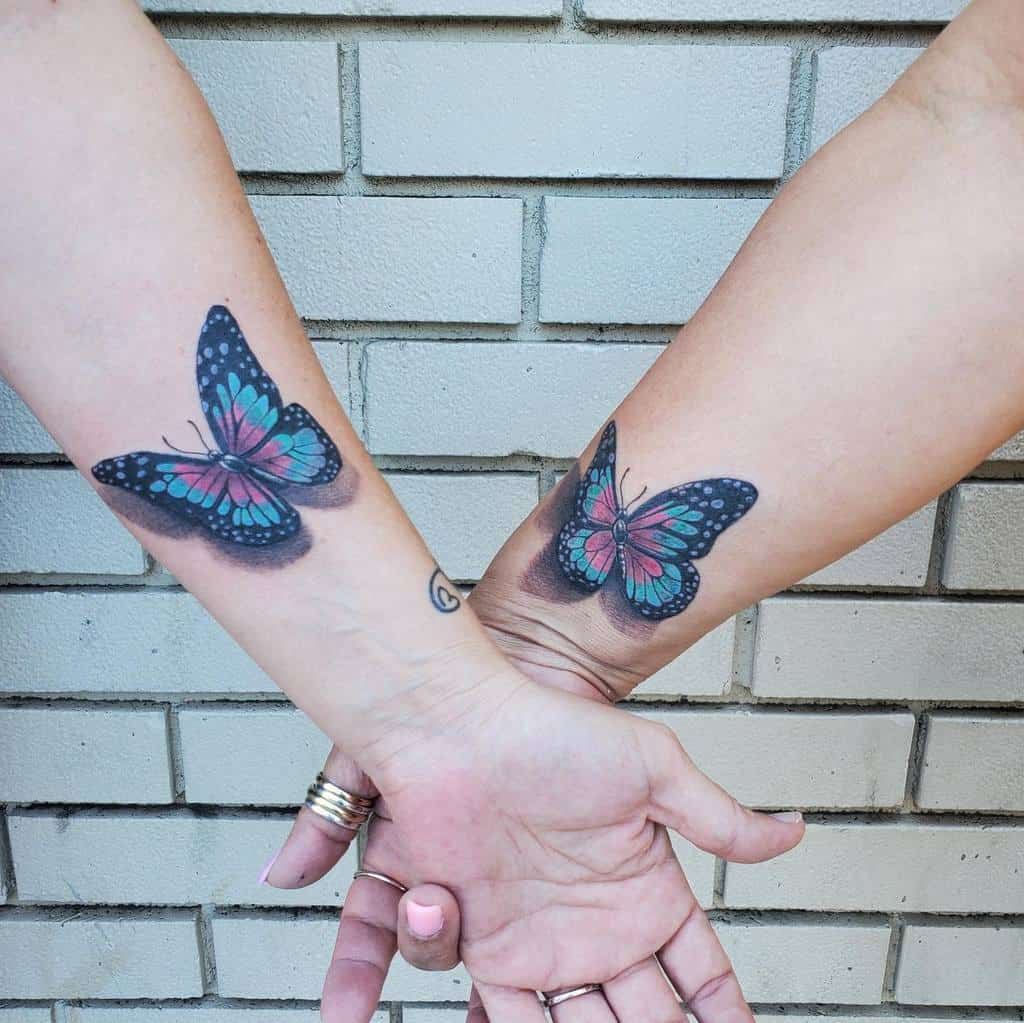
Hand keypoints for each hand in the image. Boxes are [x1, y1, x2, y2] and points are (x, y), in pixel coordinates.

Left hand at [264, 662, 802, 1021]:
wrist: (458, 731)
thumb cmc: (551, 733)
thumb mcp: (653, 767)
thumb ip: (719, 817)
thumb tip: (793, 831)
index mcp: (647, 890)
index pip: (701, 974)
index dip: (724, 1012)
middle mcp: (599, 926)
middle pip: (649, 1018)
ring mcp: (542, 942)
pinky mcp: (485, 949)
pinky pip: (507, 1021)